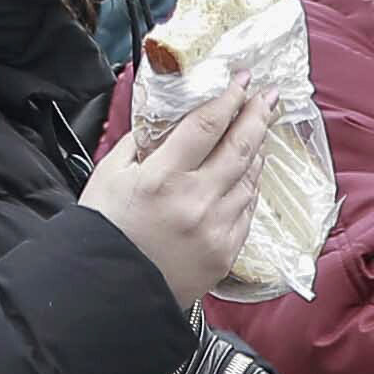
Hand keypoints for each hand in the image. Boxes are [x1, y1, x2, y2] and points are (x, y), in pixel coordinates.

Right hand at [81, 83, 274, 308]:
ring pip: (248, 180)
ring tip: (258, 132)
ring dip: (256, 151)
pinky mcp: (224, 254)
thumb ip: (140, 144)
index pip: (207, 125)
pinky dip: (250, 188)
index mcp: (162, 177)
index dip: (229, 98)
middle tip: (270, 96)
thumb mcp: (109, 176)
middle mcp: (195, 202)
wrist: (108, 292)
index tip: (243, 81)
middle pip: (239, 147)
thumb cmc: (104, 232)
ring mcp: (215, 230)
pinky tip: (248, 175)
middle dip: (258, 116)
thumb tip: (165, 123)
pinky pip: (247, 212)